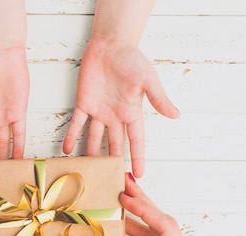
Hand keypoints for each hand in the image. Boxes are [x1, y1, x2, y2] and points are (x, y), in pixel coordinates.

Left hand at [63, 38, 179, 177]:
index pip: (136, 140)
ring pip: (94, 138)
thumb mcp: (148, 80)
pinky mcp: (84, 103)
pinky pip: (77, 123)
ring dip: (91, 154)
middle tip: (111, 181)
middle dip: (113, 162)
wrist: (111, 44)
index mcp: (132, 112)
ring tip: (88, 172)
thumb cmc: (132, 59)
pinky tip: (68, 151)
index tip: (139, 175)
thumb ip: (159, 99)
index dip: (138, 157)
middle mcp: (116, 116)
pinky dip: (72, 136)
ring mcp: (99, 111)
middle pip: (115, 144)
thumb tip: (176, 114)